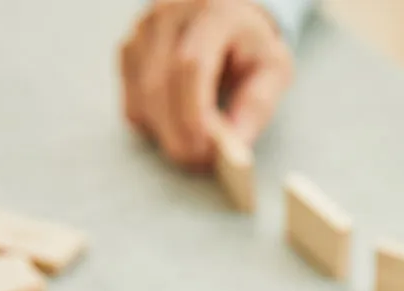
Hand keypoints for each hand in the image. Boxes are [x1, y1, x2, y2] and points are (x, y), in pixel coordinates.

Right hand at [120, 0, 293, 168]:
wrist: (231, 15)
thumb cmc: (254, 46)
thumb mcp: (273, 71)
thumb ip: (256, 106)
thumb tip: (233, 150)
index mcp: (213, 12)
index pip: (190, 66)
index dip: (194, 115)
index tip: (206, 152)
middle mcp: (170, 13)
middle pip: (160, 84)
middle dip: (178, 135)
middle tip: (201, 163)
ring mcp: (144, 29)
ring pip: (143, 96)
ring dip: (166, 135)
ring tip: (196, 148)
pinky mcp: (130, 49)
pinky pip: (133, 101)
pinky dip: (153, 126)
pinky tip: (177, 126)